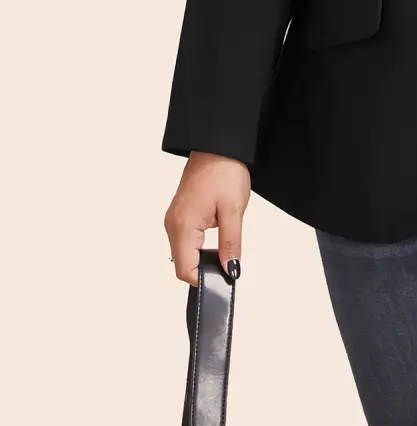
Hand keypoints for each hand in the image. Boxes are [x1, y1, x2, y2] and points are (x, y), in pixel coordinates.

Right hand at [164, 151, 250, 286]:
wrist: (217, 145)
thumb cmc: (224, 171)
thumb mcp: (234, 210)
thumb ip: (231, 244)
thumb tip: (230, 270)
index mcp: (183, 226)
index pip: (185, 270)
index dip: (204, 280)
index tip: (224, 280)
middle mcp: (172, 225)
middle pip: (182, 264)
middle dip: (203, 270)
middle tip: (228, 266)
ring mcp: (173, 219)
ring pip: (183, 253)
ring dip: (201, 258)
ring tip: (224, 250)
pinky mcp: (179, 214)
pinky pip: (185, 240)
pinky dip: (198, 246)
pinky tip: (215, 239)